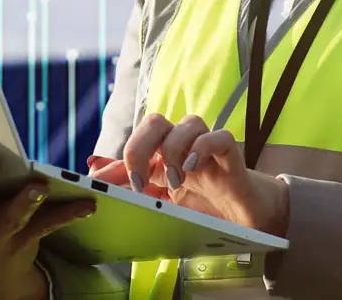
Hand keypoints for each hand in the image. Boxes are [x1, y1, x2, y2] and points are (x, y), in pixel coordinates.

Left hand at [87, 114, 288, 236]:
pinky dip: (203, 147)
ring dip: (174, 149)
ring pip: (188, 122)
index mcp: (163, 157)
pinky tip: (193, 167)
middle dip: (140, 146)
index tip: (97, 179)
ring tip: (175, 182)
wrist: (246, 220)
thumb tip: (95, 172)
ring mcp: (207, 148)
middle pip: (155, 122)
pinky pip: (219, 136)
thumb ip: (133, 187)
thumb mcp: (164, 203)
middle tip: (139, 179)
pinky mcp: (231, 155)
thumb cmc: (205, 207)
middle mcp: (183, 146)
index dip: (114, 160)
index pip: (135, 145)